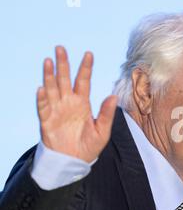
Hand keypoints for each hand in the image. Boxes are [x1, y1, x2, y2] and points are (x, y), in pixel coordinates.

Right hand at [37, 46, 117, 162]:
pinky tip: (42, 88)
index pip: (84, 81)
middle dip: (63, 64)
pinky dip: (42, 99)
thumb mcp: (102, 131)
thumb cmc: (89, 145)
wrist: (74, 161)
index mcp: (83, 103)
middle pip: (64, 79)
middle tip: (60, 47)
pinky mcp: (47, 121)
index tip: (89, 53)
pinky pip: (43, 108)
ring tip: (48, 60)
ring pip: (51, 89)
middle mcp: (68, 103)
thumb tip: (113, 97)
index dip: (85, 68)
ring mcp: (56, 110)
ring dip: (49, 75)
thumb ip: (106, 114)